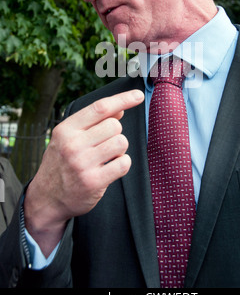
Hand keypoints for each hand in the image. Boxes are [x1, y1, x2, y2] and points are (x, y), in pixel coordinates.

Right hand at [24, 89, 143, 256]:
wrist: (46, 198)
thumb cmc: (61, 163)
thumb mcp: (68, 138)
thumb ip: (93, 123)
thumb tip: (119, 110)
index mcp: (66, 129)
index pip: (100, 108)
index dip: (122, 99)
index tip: (138, 95)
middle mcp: (73, 144)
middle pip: (114, 126)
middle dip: (115, 134)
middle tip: (104, 145)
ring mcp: (83, 164)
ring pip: (121, 143)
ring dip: (119, 150)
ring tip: (106, 157)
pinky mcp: (93, 182)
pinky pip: (124, 163)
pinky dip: (122, 164)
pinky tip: (109, 169)